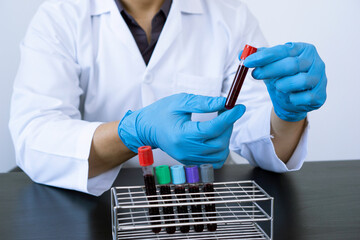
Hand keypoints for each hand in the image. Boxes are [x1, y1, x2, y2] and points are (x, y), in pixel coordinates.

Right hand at [118, 93, 245, 167]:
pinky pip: (213, 160)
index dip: (229, 118)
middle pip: (219, 143)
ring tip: (219, 123)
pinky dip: (220, 149)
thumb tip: (225, 102)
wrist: (146, 129)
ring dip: (225, 138)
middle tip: (226, 111)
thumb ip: (203, 103)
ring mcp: (188, 158)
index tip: (239, 107)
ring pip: (219, 154)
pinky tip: (214, 136)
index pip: (212, 129)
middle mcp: (185, 150)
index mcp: (181, 135)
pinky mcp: (191, 162)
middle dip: (228, 126)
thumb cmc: (161, 113)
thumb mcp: (180, 101)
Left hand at [244, 42, 326, 121]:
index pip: (282, 50)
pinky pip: (305, 98)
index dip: (263, 57)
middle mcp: (315, 61)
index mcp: (302, 49)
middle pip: (292, 64)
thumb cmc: (282, 77)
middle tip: (255, 75)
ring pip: (301, 81)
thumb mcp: (269, 65)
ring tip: (278, 86)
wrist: (293, 99)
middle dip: (270, 70)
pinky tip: (289, 97)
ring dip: (283, 85)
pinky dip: (293, 99)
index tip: (247, 62)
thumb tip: (241, 53)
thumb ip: (257, 58)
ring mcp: (320, 78)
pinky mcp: (321, 95)